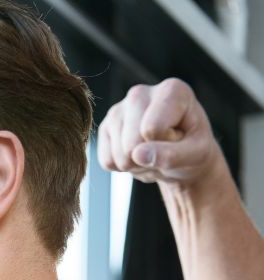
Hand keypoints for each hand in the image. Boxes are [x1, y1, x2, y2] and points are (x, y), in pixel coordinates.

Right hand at [97, 78, 220, 187]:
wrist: (181, 155)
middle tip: (164, 149)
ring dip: (137, 164)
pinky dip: (123, 167)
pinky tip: (137, 155)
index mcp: (171, 90)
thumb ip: (172, 155)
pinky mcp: (104, 127)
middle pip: (132, 143)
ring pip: (119, 155)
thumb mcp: (196, 153)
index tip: (178, 136)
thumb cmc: (193, 148)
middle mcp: (140, 93)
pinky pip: (108, 161)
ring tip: (152, 152)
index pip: (153, 129)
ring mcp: (118, 110)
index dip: (167, 144)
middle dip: (148, 157)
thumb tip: (137, 155)